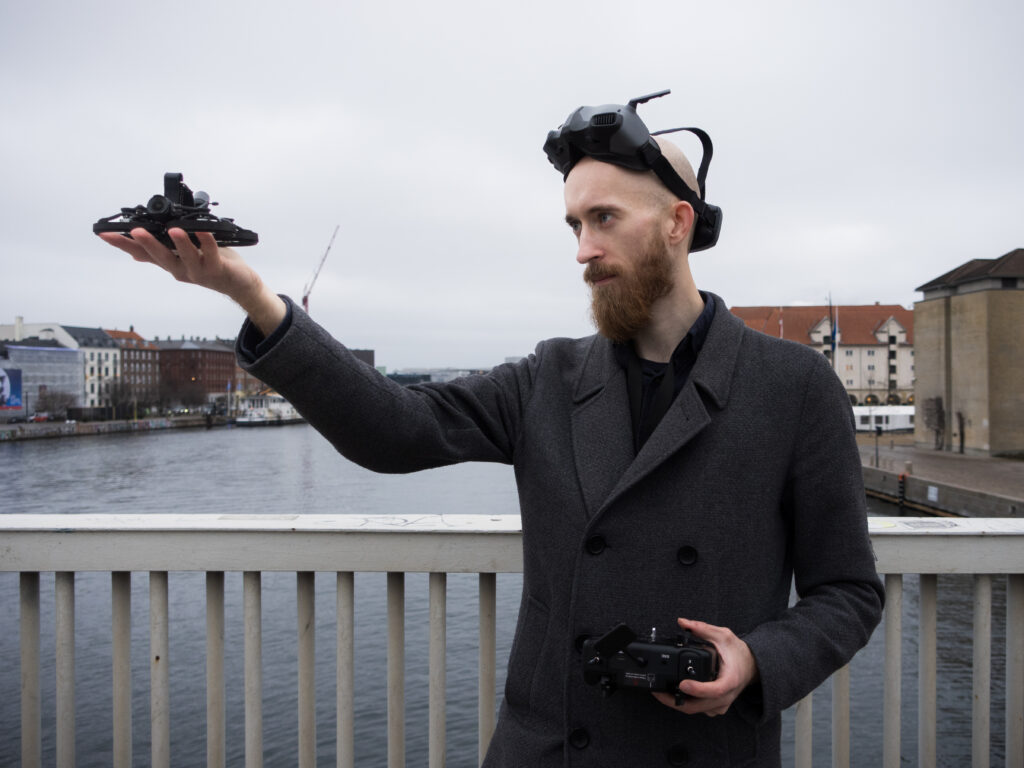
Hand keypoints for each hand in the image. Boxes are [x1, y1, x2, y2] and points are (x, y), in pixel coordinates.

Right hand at [99, 227, 285, 334]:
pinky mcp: (218, 270)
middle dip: (146, 244)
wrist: (240, 283)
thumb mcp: (182, 257)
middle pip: (160, 257)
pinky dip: (208, 242)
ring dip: (179, 244)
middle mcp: (180, 270)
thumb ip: (162, 254)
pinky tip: (204, 231)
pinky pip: (212, 254)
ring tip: (173, 230)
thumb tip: (135, 254)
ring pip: (186, 258)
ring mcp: (199, 271)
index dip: (123, 245)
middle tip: (134, 231)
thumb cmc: (212, 265)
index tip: (105, 234)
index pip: (142, 253)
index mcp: (170, 263)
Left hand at [652, 617, 758, 716]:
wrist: (751, 666)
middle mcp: (725, 696)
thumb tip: (683, 623)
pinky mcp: (716, 707)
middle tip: (658, 692)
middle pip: (699, 706)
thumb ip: (702, 629)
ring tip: (661, 693)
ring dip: (677, 704)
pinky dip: (685, 704)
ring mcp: (721, 704)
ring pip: (696, 710)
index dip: (697, 690)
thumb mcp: (723, 636)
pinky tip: (674, 694)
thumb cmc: (738, 652)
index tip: (683, 684)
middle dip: (675, 701)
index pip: (714, 691)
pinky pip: (699, 710)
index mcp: (730, 680)